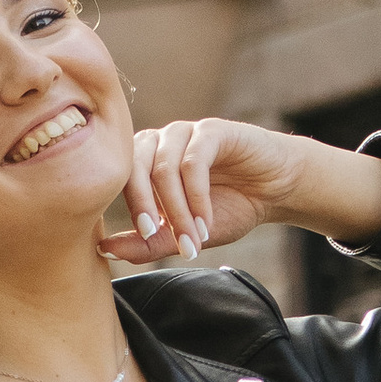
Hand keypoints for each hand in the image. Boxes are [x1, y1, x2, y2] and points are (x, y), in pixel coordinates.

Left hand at [98, 120, 380, 268]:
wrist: (274, 190)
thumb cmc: (228, 209)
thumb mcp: (186, 234)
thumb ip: (149, 243)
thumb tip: (105, 250)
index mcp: (144, 163)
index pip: (119, 179)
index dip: (126, 209)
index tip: (142, 238)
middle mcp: (159, 143)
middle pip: (134, 166)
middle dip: (142, 205)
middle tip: (154, 235)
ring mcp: (185, 134)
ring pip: (163, 166)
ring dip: (176, 209)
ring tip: (192, 238)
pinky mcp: (212, 131)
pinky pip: (193, 162)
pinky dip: (197, 196)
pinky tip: (207, 221)